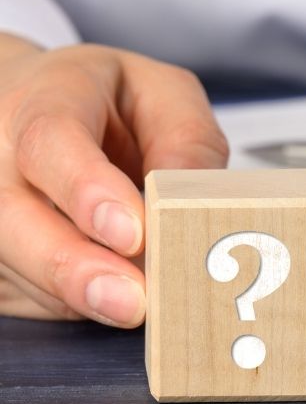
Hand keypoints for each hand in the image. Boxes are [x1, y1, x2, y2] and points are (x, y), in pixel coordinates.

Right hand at [0, 33, 227, 326]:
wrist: (42, 110)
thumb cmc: (111, 106)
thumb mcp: (164, 97)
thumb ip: (187, 142)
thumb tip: (191, 204)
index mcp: (40, 98)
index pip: (49, 142)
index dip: (88, 191)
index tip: (132, 234)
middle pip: (13, 217)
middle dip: (73, 268)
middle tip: (131, 302)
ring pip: (18, 267)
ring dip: (78, 295)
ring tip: (134, 305)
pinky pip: (24, 296)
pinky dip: (72, 304)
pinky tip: (107, 293)